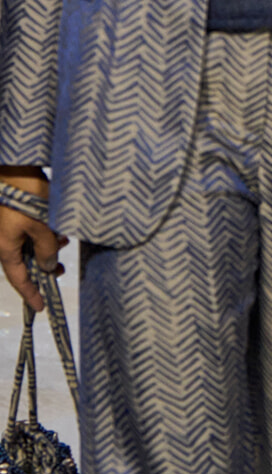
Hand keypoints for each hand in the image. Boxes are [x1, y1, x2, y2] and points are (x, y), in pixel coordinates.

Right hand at [0, 169, 66, 313]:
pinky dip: (44, 235)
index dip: (30, 294)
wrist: (16, 166)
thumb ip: (46, 249)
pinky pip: (30, 232)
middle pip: (24, 263)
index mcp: (5, 247)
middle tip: (60, 270)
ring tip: (64, 242)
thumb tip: (47, 266)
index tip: (41, 308)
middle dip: (43, 268)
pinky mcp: (17, 215)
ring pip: (29, 246)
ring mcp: (10, 227)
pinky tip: (58, 229)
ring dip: (46, 248)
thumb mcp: (41, 226)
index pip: (18, 278)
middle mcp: (5, 239)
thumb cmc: (25, 195)